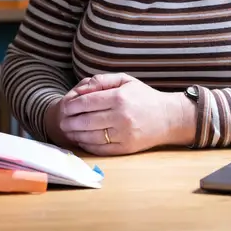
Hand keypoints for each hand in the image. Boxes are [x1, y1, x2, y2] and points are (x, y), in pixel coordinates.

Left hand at [57, 73, 195, 155]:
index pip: (87, 102)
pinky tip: (81, 140)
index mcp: (120, 98)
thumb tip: (80, 89)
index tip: (65, 106)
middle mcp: (121, 117)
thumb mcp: (125, 80)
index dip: (72, 105)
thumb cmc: (144, 97)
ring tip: (68, 130)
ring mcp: (124, 134)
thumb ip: (102, 81)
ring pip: (91, 136)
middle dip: (70, 121)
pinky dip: (87, 145)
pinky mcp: (126, 148)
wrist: (169, 118)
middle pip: (86, 121)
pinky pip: (101, 149)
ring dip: (75, 134)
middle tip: (62, 121)